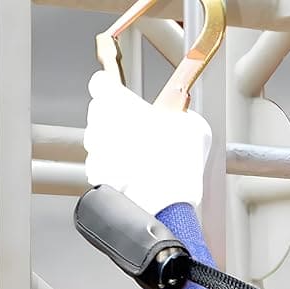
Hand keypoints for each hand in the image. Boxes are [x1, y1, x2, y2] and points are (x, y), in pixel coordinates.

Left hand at [84, 70, 212, 214]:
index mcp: (119, 104)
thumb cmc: (179, 162)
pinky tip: (132, 171)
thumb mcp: (193, 124)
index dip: (112, 89)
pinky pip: (100, 164)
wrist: (168, 203)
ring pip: (98, 139)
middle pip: (98, 112)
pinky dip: (112, 166)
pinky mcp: (96, 175)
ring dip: (114, 142)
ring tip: (139, 153)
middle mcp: (100, 126)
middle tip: (140, 128)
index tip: (120, 93)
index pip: (100, 83)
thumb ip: (176, 112)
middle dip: (116, 118)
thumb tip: (176, 115)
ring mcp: (95, 152)